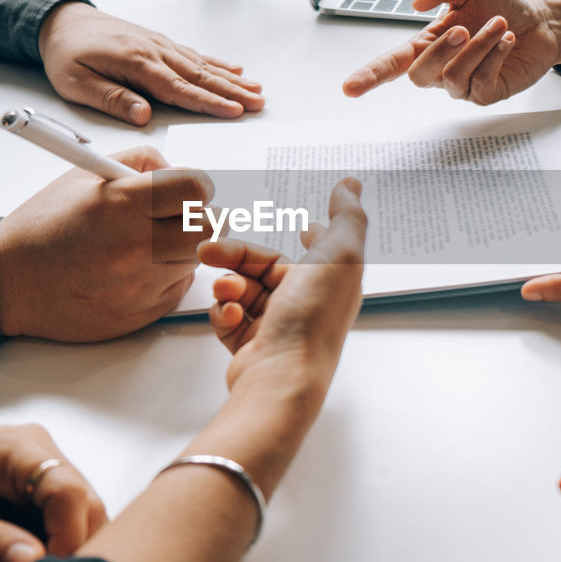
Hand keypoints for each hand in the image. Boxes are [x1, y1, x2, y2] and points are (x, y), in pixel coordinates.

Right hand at [0, 146, 211, 340]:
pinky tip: (137, 268)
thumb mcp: (85, 175)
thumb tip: (180, 172)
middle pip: (212, 228)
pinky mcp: (143, 313)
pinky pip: (180, 287)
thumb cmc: (46, 225)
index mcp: (120, 204)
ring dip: (185, 247)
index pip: (197, 189)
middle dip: (203, 217)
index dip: (199, 186)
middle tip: (182, 216)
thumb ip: (140, 163)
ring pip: (198, 259)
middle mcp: (135, 246)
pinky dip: (169, 275)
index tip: (188, 190)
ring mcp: (141, 284)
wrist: (10, 281)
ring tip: (149, 241)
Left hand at [0, 425, 105, 561]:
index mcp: (11, 446)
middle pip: (84, 503)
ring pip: (79, 515)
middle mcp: (34, 449)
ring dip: (61, 549)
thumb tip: (33, 561)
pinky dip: (50, 548)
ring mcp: (37, 468)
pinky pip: (60, 521)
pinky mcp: (33, 489)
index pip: (69, 491)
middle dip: (70, 547)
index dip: (69, 538)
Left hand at [38, 2, 263, 125]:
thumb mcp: (76, 83)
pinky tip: (234, 69)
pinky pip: (194, 55)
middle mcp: (154, 51)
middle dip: (232, 91)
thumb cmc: (66, 54)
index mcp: (136, 63)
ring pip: (202, 65)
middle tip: (259, 104)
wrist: (62, 20)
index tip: (234, 112)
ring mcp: (160, 45)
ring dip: (231, 79)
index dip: (209, 103)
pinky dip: (217, 63)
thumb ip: (111, 99)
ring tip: (256, 89)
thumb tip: (143, 116)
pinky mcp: (159, 43)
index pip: (179, 89)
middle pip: (200, 76)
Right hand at [199, 178, 367, 395]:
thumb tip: (352, 183)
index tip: (307, 226)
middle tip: (208, 251)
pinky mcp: (251, 346)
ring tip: (226, 292)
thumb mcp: (340, 254)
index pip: (321, 250)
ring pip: (242, 289)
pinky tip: (230, 316)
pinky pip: (228, 317)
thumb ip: (347, 215)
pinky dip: (224, 312)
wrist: (280, 378)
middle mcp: (307, 304)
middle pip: (264, 265)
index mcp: (331, 282)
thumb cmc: (312, 318)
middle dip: (235, 256)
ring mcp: (278, 327)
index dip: (314, 236)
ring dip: (228, 284)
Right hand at [342, 0, 560, 103]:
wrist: (539, 20)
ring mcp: (462, 85)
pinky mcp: (487, 94)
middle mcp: (440, 69)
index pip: (390, 64)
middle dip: (441, 50)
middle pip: (419, 75)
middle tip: (465, 28)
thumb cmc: (497, 4)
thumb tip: (416, 1)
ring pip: (454, 76)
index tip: (348, 88)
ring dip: (478, 46)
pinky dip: (495, 56)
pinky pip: (481, 83)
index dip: (369, 75)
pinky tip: (507, 40)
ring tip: (499, 25)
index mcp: (426, 44)